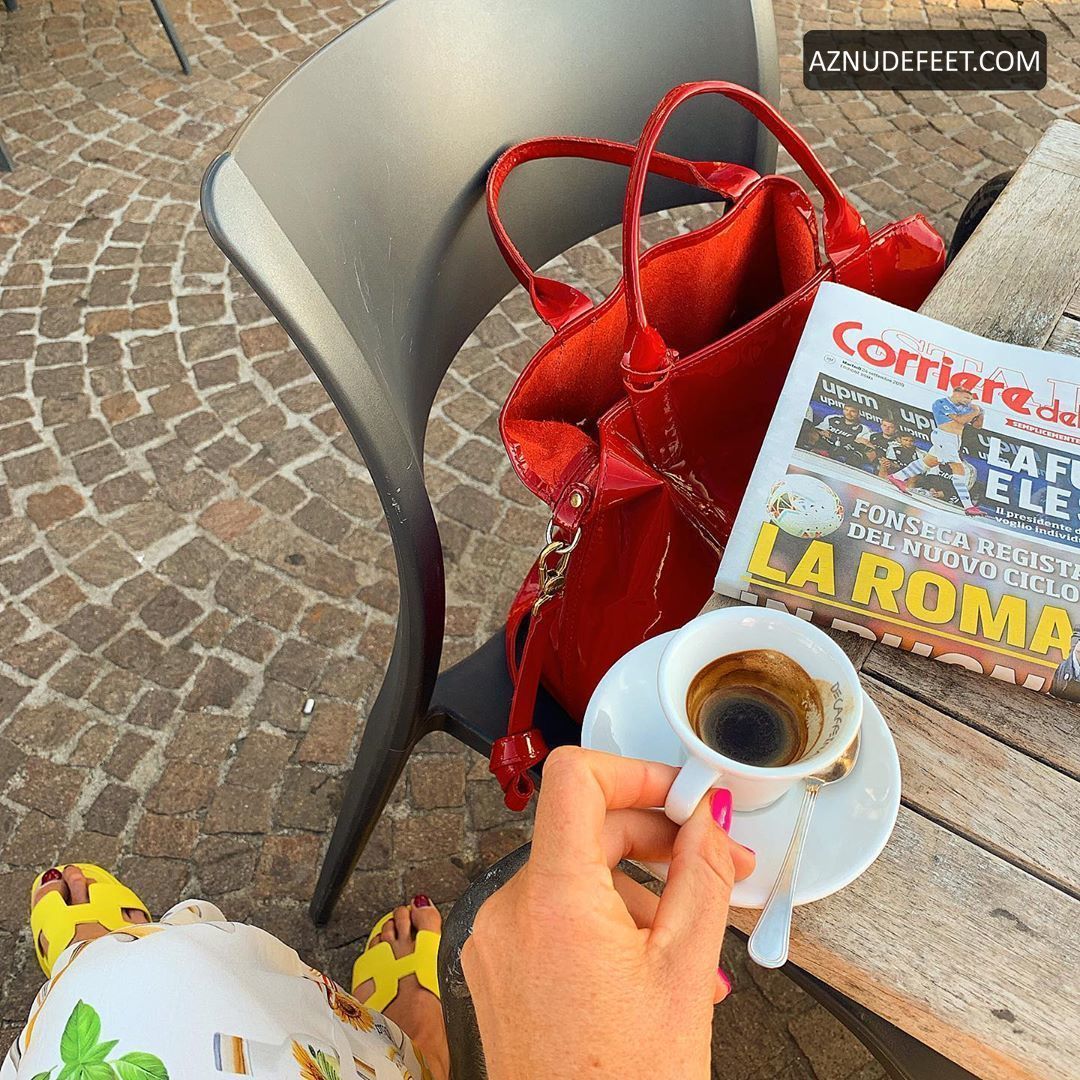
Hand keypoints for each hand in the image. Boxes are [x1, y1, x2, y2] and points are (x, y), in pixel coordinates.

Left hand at [461, 747, 754, 1078]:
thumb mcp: (684, 971)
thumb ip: (701, 877)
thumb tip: (708, 822)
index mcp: (551, 899)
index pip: (577, 779)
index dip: (636, 772)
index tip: (681, 793)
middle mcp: (509, 911)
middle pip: (584, 829)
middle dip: (656, 841)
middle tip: (715, 861)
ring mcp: (496, 942)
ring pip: (576, 877)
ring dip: (639, 892)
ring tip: (692, 944)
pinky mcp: (497, 970)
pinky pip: (556, 916)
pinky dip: (605, 922)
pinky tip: (650, 963)